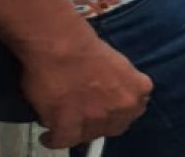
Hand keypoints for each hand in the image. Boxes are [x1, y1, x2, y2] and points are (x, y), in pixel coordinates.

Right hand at [18, 30, 153, 148]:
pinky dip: (53, 139)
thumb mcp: (118, 63)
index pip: (133, 110)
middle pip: (114, 126)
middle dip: (103, 122)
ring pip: (89, 135)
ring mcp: (96, 118)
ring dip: (79, 131)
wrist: (61, 44)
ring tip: (65, 123)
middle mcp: (121, 108)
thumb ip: (120, 84)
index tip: (110, 108)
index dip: (119, 109)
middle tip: (88, 115)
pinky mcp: (69, 126)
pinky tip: (48, 136)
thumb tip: (108, 94)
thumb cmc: (87, 45)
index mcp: (136, 90)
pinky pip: (62, 141)